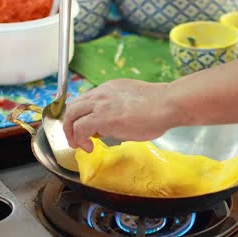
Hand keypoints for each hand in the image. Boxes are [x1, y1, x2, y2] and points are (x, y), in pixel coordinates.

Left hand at [63, 79, 177, 151]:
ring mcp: (100, 104)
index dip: (82, 115)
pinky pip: (80, 128)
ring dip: (70, 131)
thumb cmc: (160, 106)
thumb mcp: (135, 103)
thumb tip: (115, 125)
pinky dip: (79, 139)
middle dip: (70, 123)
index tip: (87, 127)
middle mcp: (101, 93)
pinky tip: (88, 147)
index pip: (86, 99)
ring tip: (78, 144)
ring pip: (71, 115)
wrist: (167, 104)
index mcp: (110, 88)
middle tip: (76, 137)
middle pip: (73, 105)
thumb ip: (121, 110)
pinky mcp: (101, 118)